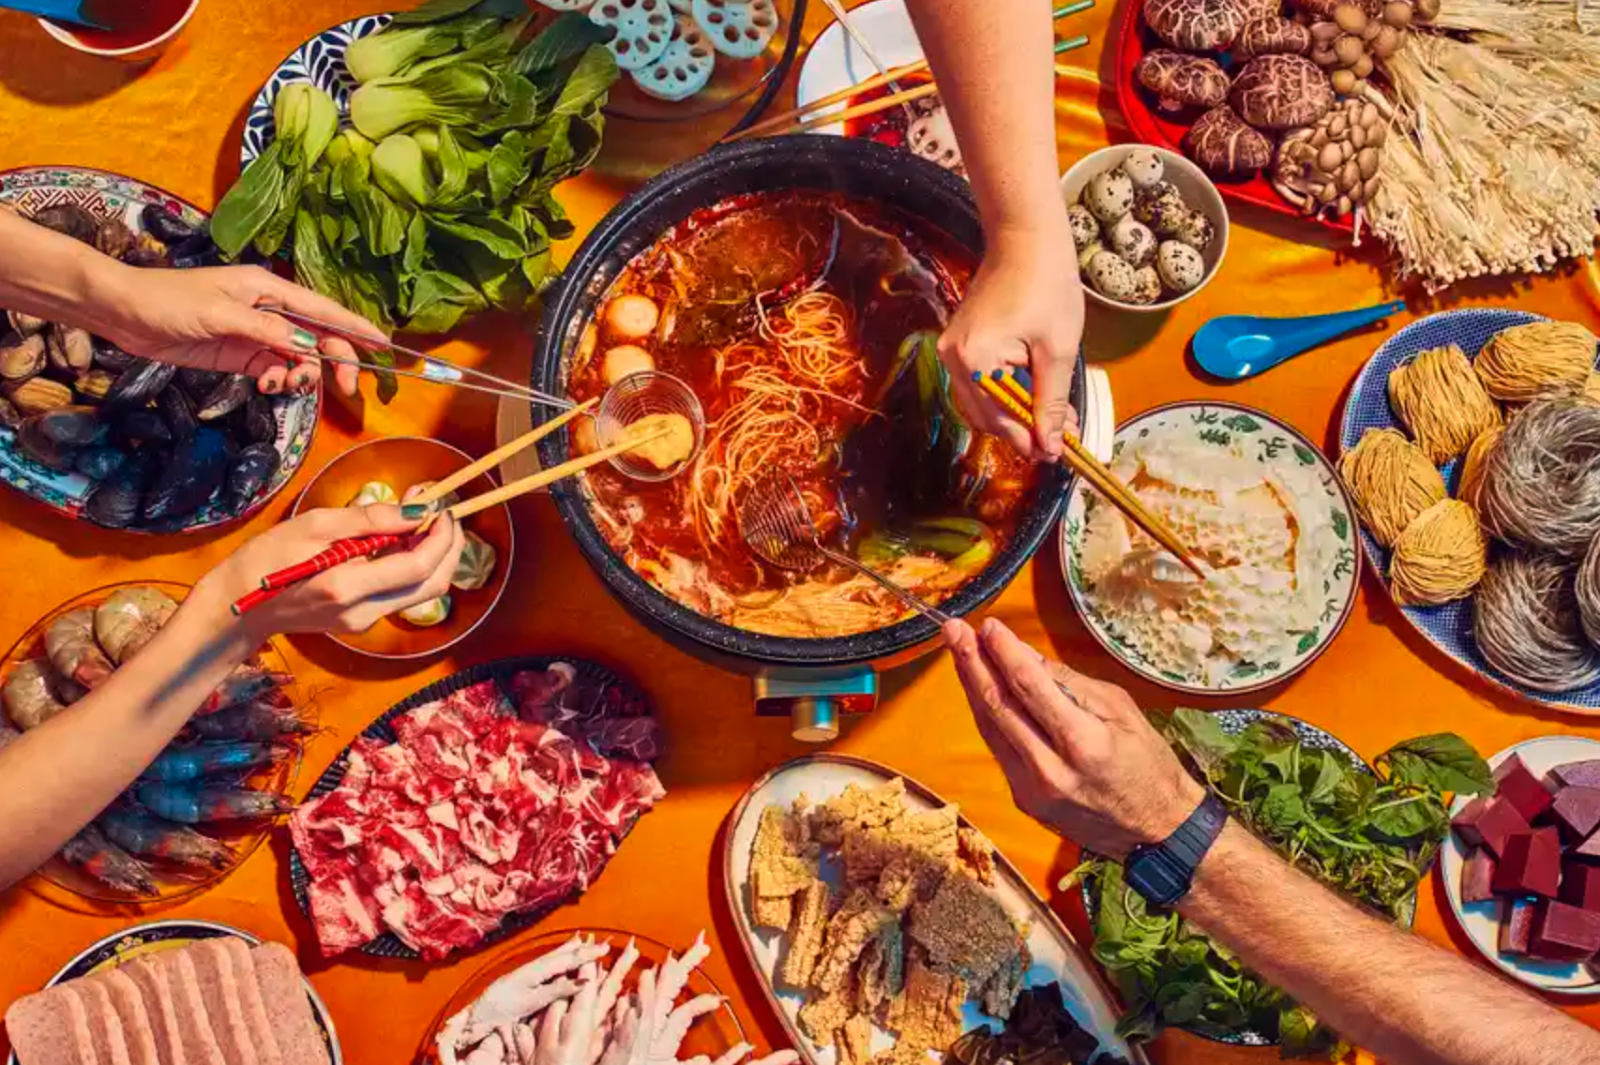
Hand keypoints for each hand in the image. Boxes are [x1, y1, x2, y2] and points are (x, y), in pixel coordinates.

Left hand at [95, 263, 379, 396]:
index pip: (324, 310)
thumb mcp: (219, 315)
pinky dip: (279, 380)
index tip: (384, 346)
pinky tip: (268, 385)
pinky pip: (275, 369)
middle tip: (346, 388)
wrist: (124, 313)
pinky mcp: (241, 354)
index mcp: (269, 290)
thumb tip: (306, 345)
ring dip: (302, 374)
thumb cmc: (168, 301)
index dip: (356, 328)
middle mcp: (269, 310)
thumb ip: (266, 331)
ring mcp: (256, 333)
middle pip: (318, 336)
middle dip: (335, 361)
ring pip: (299, 357)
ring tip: (286, 385)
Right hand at [190, 505, 464, 638]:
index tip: (443, 507)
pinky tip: (401, 541)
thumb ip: (368, 520)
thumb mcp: (313, 525)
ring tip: (424, 520)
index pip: (419, 566)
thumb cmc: (265, 559)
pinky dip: (411, 567)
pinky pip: (400, 594)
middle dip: (449, 547)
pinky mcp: (360, 623)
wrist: (236, 608)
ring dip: (433, 556)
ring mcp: (364, 622)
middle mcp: (364, 613)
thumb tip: (415, 510)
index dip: (441, 536)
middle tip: (446, 513)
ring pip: (420, 592)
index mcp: (348, 588)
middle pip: (432, 585)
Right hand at [940, 221, 1083, 460]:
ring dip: (1015, 415)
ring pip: (982, 405)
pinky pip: (979, 384)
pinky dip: (1005, 395)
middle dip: (1023, 430)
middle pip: (986, 418)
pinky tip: (1034, 392)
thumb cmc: (1046, 284)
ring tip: (1053, 415)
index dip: (1031, 441)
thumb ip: (1051, 401)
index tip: (1058, 454)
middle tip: (1061, 435)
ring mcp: (952, 351)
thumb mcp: (1057, 349)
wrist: (1026, 239)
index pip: (1002, 420)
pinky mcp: (959, 344)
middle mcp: (953, 359)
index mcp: (975, 360)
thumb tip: (1051, 443)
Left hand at [944, 617, 1204, 858]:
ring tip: (958, 651)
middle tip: (953, 630)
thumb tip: (1022, 654)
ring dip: (970, 686)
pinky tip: (979, 689)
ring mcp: (1032, 790)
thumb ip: (1067, 682)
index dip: (1003, 652)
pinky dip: (988, 715)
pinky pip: (998, 748)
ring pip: (989, 727)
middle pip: (998, 706)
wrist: (1156, 831)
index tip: (988, 625)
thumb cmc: (1147, 764)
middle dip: (971, 662)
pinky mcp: (1024, 801)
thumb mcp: (1119, 710)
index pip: (1029, 686)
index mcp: (1082, 742)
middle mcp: (1051, 769)